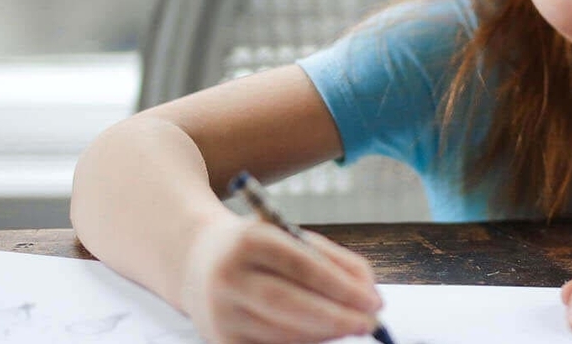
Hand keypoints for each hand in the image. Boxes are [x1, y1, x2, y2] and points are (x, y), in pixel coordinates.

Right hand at [179, 215, 383, 342]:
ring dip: (326, 334)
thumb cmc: (260, 248)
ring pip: (283, 333)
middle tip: (370, 323)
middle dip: (338, 317)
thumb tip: (369, 293)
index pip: (302, 266)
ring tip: (353, 327)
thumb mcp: (291, 237)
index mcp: (249, 241)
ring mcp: (221, 312)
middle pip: (290, 304)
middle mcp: (229, 277)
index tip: (374, 300)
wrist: (197, 262)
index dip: (342, 287)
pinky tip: (325, 336)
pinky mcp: (220, 340)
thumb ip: (334, 260)